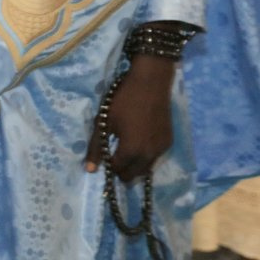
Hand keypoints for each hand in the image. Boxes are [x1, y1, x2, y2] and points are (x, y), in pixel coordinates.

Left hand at [86, 54, 175, 181]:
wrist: (151, 83)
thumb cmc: (123, 100)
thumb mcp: (104, 122)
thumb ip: (96, 147)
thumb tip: (90, 169)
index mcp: (131, 151)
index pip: (117, 170)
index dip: (109, 166)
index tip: (105, 156)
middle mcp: (149, 155)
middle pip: (133, 175)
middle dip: (121, 170)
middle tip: (114, 155)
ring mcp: (161, 149)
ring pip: (145, 169)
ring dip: (134, 165)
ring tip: (126, 148)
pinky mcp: (168, 142)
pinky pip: (155, 158)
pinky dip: (146, 156)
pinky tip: (139, 141)